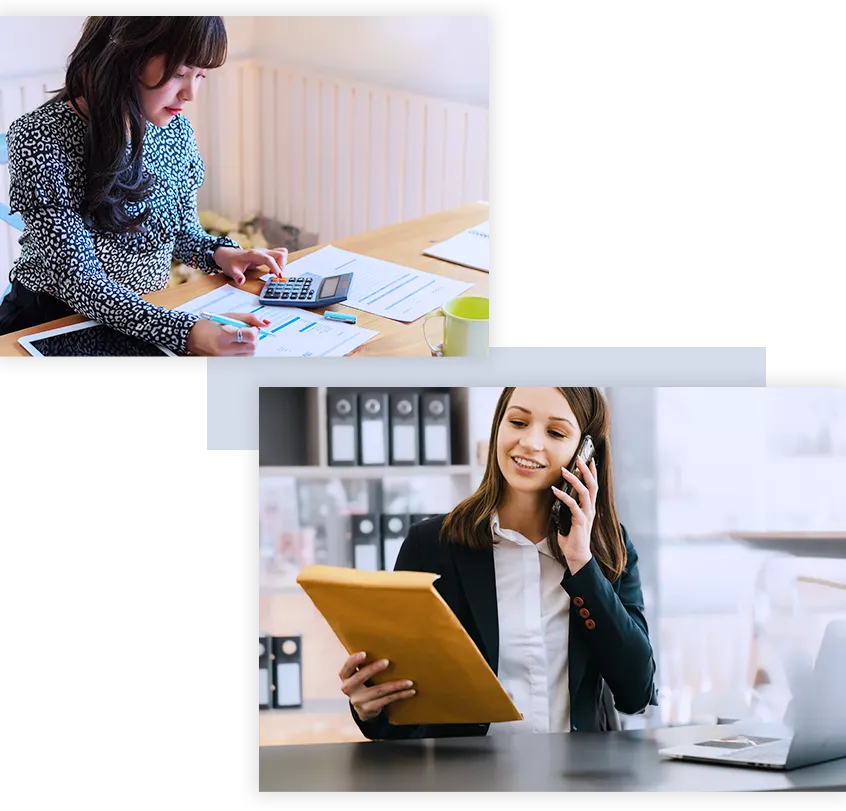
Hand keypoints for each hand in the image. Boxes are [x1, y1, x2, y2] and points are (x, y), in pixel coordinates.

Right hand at [185, 311, 269, 356]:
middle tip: (247, 333)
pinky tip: (235, 346)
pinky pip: (242, 359)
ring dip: (249, 346)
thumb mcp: (229, 316)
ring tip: (239, 339)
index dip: (255, 331)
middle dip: (254, 339)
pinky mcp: (223, 363)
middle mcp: (223, 349)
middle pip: (252, 347)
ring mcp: (223, 358)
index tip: (252, 328)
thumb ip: (249, 318)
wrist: (192, 336)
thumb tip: (266, 323)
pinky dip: (243, 352)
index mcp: (224, 334)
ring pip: (249, 355)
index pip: (251, 336)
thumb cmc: (209, 325)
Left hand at [213, 246, 287, 284]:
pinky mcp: (266, 255)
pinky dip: (279, 263)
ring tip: (273, 273)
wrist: (228, 255)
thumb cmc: (230, 262)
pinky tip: (271, 271)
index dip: (276, 267)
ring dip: (282, 264)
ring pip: (281, 253)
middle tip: (276, 275)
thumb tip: (241, 281)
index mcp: (254, 254)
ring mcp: (265, 252)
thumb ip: (237, 276)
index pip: (269, 259)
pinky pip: (279, 256)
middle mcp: (261, 252)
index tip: (279, 276)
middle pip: (280, 253)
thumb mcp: (231, 270)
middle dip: (282, 265)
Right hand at [339, 652, 415, 721]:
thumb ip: (364, 663)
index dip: (354, 660)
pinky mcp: (369, 709)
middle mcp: (348, 689)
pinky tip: (411, 691)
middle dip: (373, 669)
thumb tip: (384, 643)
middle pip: (360, 678)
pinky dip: (400, 695)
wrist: (364, 707)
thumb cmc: (365, 681)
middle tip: (387, 661)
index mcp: (345, 676)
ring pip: (379, 691)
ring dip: (396, 685)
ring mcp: (358, 701)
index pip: (347, 666)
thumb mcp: (359, 673)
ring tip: (409, 681)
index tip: (364, 653)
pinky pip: (387, 700)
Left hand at [551, 457, 598, 573]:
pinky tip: (556, 490)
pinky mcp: (580, 521)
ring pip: (584, 493)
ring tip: (565, 471)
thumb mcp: (568, 519)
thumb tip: (557, 498)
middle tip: (580, 458)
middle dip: (586, 471)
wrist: (577, 556)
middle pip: (592, 486)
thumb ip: (566, 508)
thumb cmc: (572, 538)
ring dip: (574, 480)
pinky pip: (573, 505)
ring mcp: (586, 515)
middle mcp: (590, 509)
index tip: (589, 460)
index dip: (592, 473)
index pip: (593, 487)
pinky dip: (564, 496)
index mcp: (589, 508)